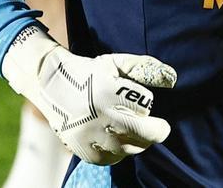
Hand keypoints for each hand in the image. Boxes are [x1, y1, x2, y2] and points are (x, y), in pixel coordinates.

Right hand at [1, 25, 176, 164]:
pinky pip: (111, 158)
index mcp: (108, 92)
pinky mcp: (82, 149)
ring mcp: (89, 136)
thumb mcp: (116, 63)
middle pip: (142, 133)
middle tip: (160, 127)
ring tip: (133, 129)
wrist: (50, 85)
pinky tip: (117, 139)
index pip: (145, 106)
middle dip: (156, 131)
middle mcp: (99, 116)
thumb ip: (144, 68)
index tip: (146, 104)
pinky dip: (119, 151)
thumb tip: (172, 79)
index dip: (148, 105)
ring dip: (137, 141)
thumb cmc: (90, 72)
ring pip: (128, 148)